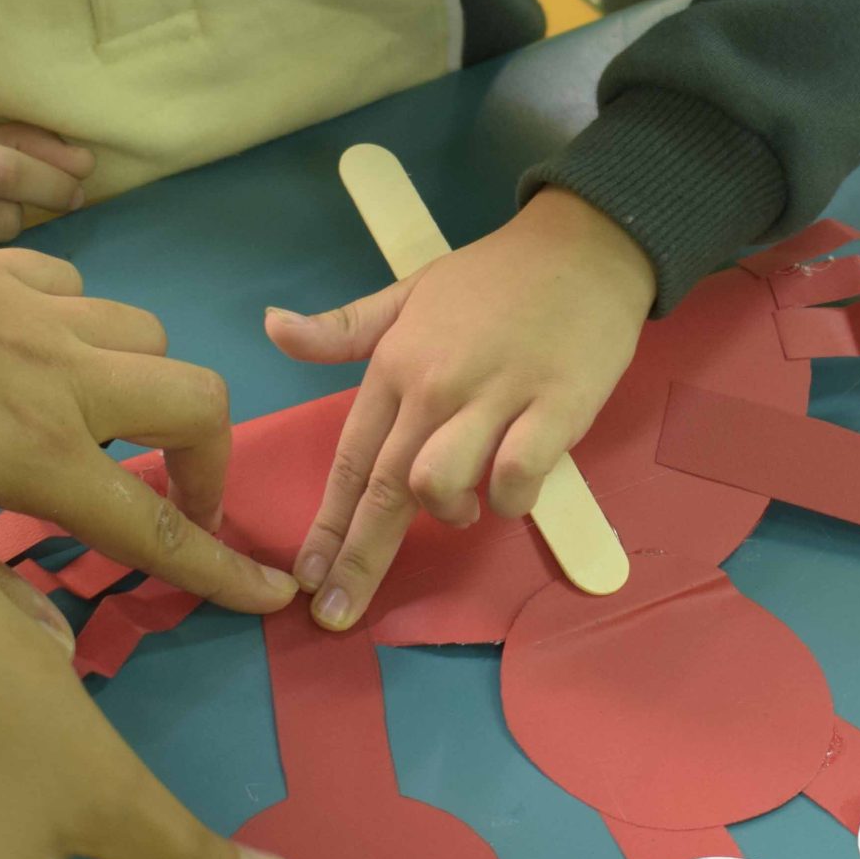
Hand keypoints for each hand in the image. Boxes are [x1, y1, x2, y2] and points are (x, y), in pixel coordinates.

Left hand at [0, 227, 293, 611]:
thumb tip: (46, 646)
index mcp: (38, 454)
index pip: (155, 525)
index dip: (222, 567)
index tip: (271, 594)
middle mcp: (61, 378)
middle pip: (196, 402)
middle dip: (209, 456)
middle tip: (177, 493)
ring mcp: (32, 315)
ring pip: (145, 335)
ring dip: (144, 381)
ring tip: (101, 416)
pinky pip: (76, 291)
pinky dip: (78, 324)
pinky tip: (35, 347)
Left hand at [266, 187, 655, 629]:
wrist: (587, 243)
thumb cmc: (497, 275)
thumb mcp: (409, 292)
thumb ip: (345, 327)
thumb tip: (272, 328)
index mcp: (396, 363)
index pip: (351, 459)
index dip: (327, 524)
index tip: (306, 577)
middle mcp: (436, 385)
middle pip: (385, 489)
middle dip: (358, 560)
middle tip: (339, 615)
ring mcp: (496, 397)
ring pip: (441, 484)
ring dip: (447, 513)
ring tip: (464, 509)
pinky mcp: (555, 407)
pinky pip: (517, 476)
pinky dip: (510, 499)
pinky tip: (515, 488)